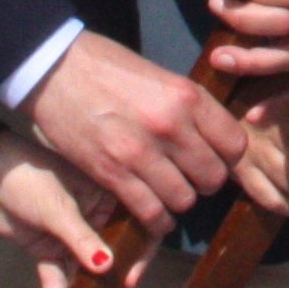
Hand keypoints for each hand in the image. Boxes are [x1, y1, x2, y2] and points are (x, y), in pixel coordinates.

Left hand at [0, 127, 135, 287]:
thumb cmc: (29, 176)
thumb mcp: (58, 207)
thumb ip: (81, 238)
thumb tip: (107, 267)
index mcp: (107, 197)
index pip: (134, 228)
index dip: (137, 256)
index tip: (130, 280)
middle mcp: (95, 218)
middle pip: (112, 256)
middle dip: (113, 287)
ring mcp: (71, 235)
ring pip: (85, 271)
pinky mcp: (48, 248)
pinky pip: (57, 274)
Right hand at [24, 30, 243, 221]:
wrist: (53, 68)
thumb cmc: (108, 67)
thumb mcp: (161, 77)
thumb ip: (189, 108)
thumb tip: (215, 139)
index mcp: (187, 96)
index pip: (235, 145)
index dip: (228, 157)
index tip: (216, 158)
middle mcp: (170, 126)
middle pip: (213, 178)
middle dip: (205, 182)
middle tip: (190, 176)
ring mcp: (140, 152)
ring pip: (184, 200)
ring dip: (178, 201)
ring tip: (168, 191)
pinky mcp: (112, 173)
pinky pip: (151, 213)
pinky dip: (156, 220)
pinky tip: (153, 212)